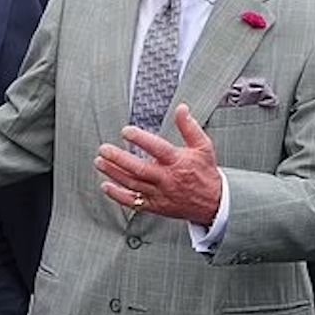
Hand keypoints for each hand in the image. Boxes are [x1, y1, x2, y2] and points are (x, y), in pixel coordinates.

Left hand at [94, 104, 222, 224]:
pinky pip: (133, 202)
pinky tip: (106, 186)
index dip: (141, 139)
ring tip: (99, 162)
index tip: (126, 131)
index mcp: (178, 162)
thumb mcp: (203, 147)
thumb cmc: (205, 173)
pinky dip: (118, 195)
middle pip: (139, 169)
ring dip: (113, 173)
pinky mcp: (155, 206)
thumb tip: (181, 108)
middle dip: (118, 159)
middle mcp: (167, 179)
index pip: (157, 148)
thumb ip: (189, 127)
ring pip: (132, 184)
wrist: (214, 204)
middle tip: (103, 149)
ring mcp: (159, 194)